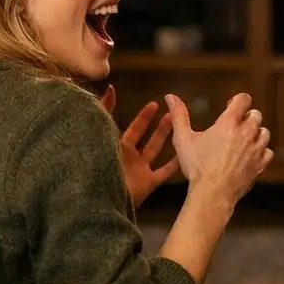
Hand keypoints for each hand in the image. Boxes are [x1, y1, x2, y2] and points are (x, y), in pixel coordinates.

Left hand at [101, 85, 181, 206]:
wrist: (98, 196)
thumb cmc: (96, 162)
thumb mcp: (100, 132)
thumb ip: (105, 110)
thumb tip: (111, 87)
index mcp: (116, 145)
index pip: (132, 128)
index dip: (143, 117)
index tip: (154, 104)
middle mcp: (128, 157)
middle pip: (146, 138)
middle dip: (157, 126)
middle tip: (170, 112)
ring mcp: (139, 171)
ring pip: (156, 151)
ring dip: (167, 138)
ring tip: (180, 125)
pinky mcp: (147, 183)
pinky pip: (165, 172)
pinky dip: (176, 163)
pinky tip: (187, 153)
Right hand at [164, 92, 272, 207]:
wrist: (213, 193)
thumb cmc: (197, 167)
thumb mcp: (183, 139)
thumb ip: (179, 116)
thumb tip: (171, 97)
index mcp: (228, 123)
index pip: (243, 100)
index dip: (238, 100)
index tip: (231, 106)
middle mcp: (246, 133)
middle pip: (256, 115)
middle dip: (246, 117)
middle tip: (236, 125)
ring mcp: (255, 150)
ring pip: (264, 132)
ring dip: (256, 133)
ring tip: (244, 139)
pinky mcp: (260, 165)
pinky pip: (268, 152)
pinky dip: (261, 152)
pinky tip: (251, 155)